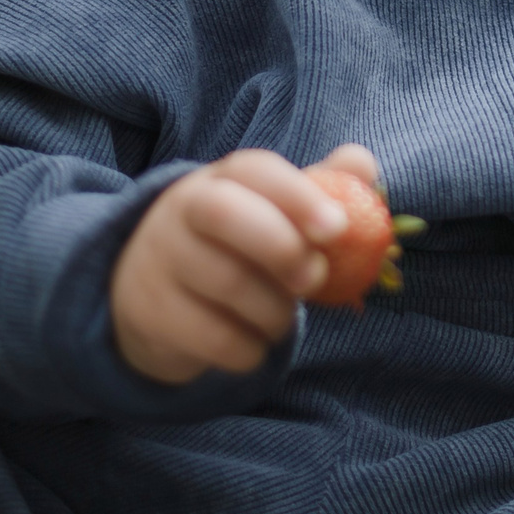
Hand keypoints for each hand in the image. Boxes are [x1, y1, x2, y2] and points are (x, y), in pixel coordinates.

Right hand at [110, 144, 378, 384]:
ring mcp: (160, 262)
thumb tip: (362, 164)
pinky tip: (254, 343)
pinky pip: (214, 337)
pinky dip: (251, 349)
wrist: (151, 296)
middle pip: (224, 213)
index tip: (338, 227)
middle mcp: (181, 211)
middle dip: (282, 247)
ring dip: (275, 311)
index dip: (299, 194)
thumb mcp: (270, 215)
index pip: (254, 169)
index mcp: (220, 180)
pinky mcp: (152, 314)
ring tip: (282, 317)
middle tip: (315, 278)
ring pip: (226, 283)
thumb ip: (320, 189)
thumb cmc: (233, 249)